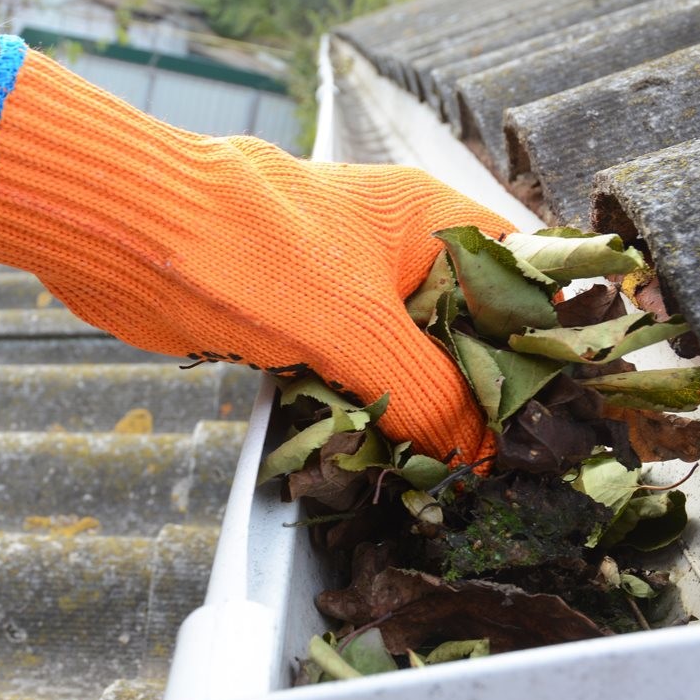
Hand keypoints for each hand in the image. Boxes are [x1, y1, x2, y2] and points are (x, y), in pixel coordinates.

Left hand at [0, 37, 516, 461]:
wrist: (130, 235)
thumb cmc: (247, 251)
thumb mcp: (355, 327)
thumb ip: (425, 390)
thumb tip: (475, 456)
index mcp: (432, 222)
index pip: (526, 277)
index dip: (552, 340)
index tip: (568, 410)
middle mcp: (400, 253)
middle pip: (470, 329)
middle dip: (486, 393)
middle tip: (512, 465)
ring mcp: (350, 292)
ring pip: (411, 361)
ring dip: (425, 414)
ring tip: (458, 478)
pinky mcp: (304, 327)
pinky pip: (357, 378)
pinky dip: (370, 417)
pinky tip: (388, 461)